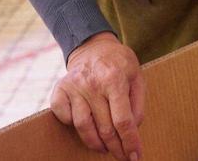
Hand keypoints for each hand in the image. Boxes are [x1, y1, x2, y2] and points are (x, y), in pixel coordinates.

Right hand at [50, 32, 145, 160]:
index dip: (130, 141)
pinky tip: (86, 127)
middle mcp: (92, 83)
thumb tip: (134, 129)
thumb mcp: (137, 77)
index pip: (123, 120)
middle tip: (122, 156)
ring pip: (83, 127)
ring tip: (105, 148)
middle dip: (116, 147)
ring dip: (95, 143)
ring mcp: (73, 87)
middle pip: (104, 127)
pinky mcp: (59, 90)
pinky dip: (73, 126)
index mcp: (114, 79)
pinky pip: (64, 118)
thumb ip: (138, 104)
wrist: (93, 46)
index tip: (135, 156)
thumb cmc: (119, 64)